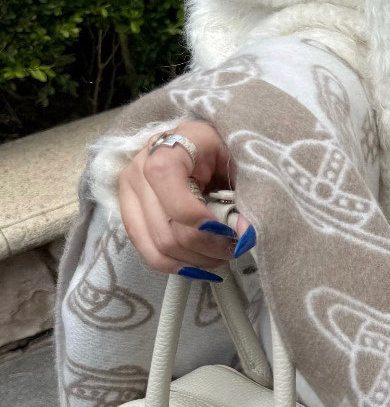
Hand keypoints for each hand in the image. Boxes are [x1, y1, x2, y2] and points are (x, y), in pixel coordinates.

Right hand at [118, 121, 247, 278]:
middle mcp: (139, 170)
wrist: (198, 142)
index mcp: (168, 149)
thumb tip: (244, 234)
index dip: (200, 219)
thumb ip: (242, 192)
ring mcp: (128, 194)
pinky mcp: (129, 214)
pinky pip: (149, 253)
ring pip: (158, 248)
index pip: (169, 188)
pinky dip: (178, 264)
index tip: (230, 231)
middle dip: (207, 247)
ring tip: (219, 255)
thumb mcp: (235, 158)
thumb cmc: (221, 149)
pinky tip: (200, 261)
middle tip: (233, 248)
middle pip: (168, 231)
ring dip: (194, 261)